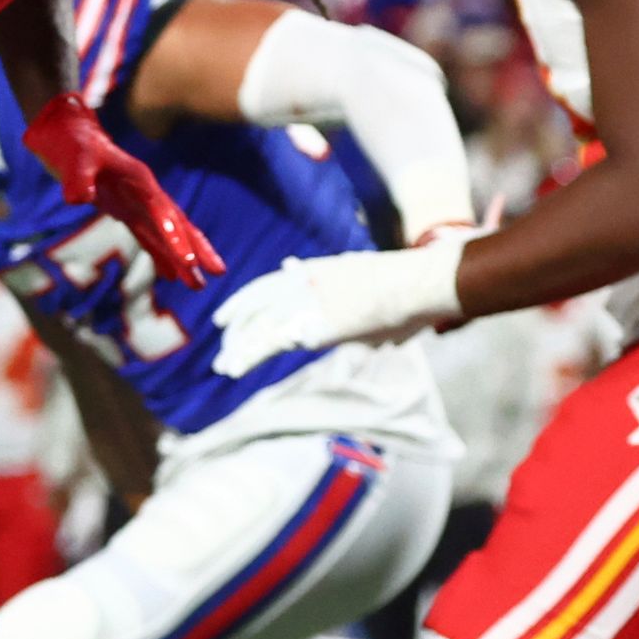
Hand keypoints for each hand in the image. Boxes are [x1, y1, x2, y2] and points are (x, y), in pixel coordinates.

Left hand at [24, 93, 220, 286]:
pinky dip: (158, 254)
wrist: (64, 130)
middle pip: (176, 224)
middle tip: (217, 273)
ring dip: (180, 258)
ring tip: (198, 285)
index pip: (163, 213)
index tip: (189, 260)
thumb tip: (79, 199)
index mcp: (139, 180)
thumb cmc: (71, 142)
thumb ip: (77, 178)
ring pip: (164, 234)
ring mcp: (135, 202)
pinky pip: (146, 236)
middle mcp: (143, 193)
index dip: (176, 237)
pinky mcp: (123, 210)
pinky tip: (169, 275)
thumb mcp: (73, 157)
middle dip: (196, 248)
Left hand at [213, 240, 468, 376]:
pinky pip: (268, 343)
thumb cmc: (402, 287)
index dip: (243, 303)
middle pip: (256, 307)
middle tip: (224, 347)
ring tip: (225, 366)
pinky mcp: (309, 326)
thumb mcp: (364, 279)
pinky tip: (235, 368)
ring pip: (258, 326)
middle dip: (238, 329)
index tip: (224, 318)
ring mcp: (304, 302)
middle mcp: (301, 282)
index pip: (266, 286)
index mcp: (314, 270)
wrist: (414, 286)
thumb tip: (334, 301)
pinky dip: (248, 356)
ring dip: (239, 348)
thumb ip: (340, 286)